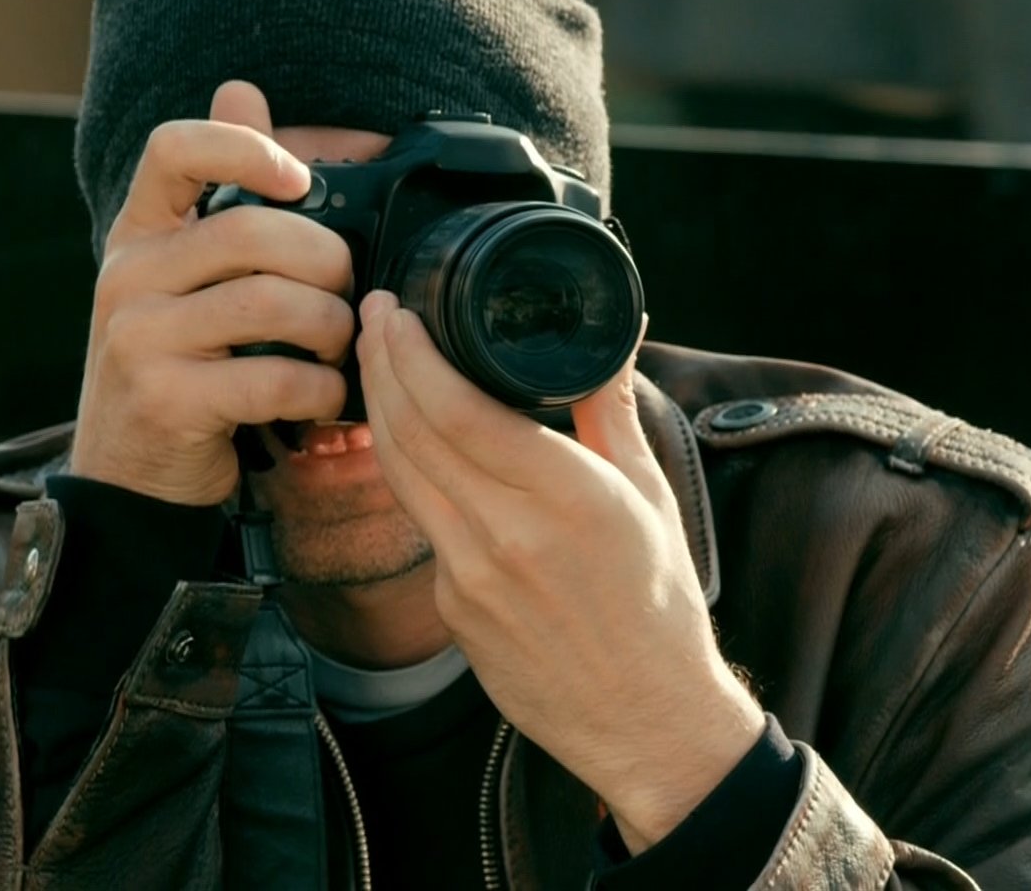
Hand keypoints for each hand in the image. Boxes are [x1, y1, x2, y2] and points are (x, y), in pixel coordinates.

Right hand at [70, 81, 355, 503]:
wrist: (130, 475)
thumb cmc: (179, 364)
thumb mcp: (183, 276)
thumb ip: (218, 191)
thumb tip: (240, 90)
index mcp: (138, 233)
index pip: (174, 148)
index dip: (245, 147)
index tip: (299, 180)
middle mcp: (128, 276)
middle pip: (253, 232)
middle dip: (327, 262)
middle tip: (348, 295)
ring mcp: (140, 339)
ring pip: (271, 304)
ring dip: (331, 329)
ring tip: (340, 349)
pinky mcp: (166, 401)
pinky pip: (272, 380)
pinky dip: (320, 390)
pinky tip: (326, 400)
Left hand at [355, 291, 763, 851]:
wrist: (645, 718)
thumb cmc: (658, 605)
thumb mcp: (649, 495)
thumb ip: (612, 411)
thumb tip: (611, 336)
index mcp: (566, 496)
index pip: (458, 409)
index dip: (412, 354)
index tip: (398, 312)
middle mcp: (507, 534)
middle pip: (412, 432)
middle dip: (381, 364)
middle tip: (373, 316)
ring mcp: (469, 576)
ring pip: (400, 474)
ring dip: (378, 410)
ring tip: (374, 360)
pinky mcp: (452, 607)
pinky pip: (421, 522)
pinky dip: (407, 470)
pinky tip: (407, 439)